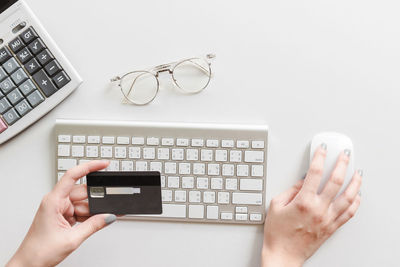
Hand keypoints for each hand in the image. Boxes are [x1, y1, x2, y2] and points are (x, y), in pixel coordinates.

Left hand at [7, 161, 115, 266]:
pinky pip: (80, 210)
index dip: (90, 167)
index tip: (104, 164)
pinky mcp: (62, 215)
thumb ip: (94, 225)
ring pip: (83, 202)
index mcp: (53, 201)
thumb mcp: (72, 239)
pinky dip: (88, 216)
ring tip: (99, 220)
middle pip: (82, 192)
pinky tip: (95, 221)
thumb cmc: (39, 251)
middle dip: (95, 201)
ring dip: (92, 211)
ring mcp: (59, 208)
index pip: (72, 176)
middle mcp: (56, 202)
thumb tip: (109, 216)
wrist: (29, 264)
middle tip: (107, 209)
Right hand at [262, 144, 361, 266]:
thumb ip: (291, 190)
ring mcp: (327, 219)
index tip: (321, 150)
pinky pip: (349, 213)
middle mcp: (318, 209)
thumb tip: (302, 181)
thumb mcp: (276, 205)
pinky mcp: (331, 227)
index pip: (314, 172)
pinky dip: (355, 203)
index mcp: (303, 201)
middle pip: (336, 181)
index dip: (319, 157)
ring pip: (348, 197)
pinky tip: (357, 195)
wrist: (283, 254)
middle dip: (341, 164)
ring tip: (357, 172)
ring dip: (355, 182)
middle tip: (343, 155)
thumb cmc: (277, 233)